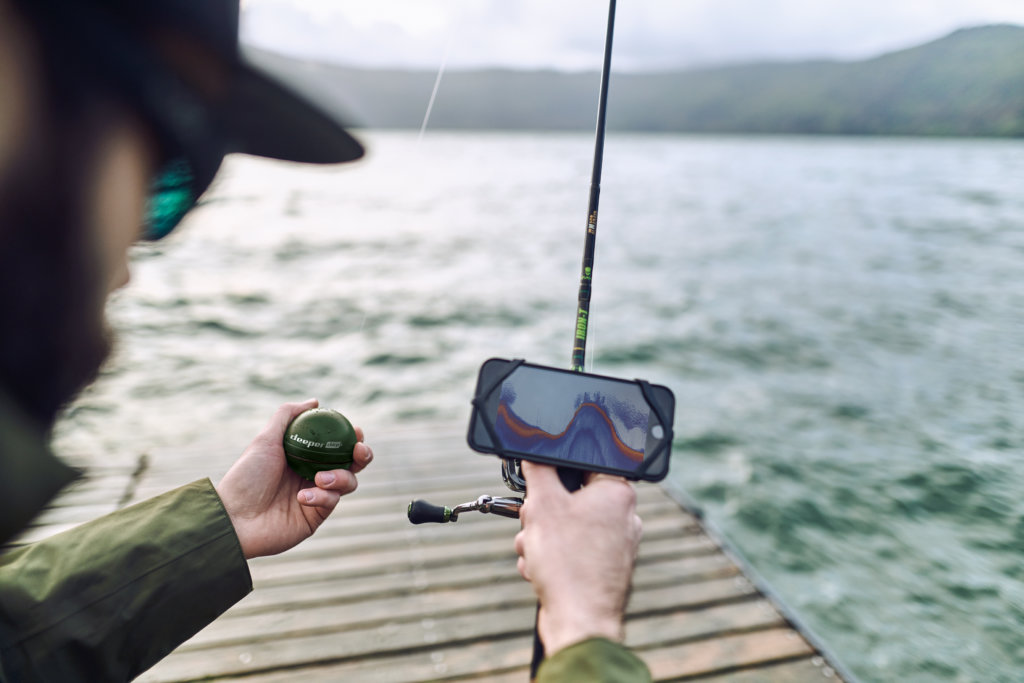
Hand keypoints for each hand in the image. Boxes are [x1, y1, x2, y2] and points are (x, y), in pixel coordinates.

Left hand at [216, 399, 373, 558]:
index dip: (351, 437)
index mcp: (304, 457)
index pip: (336, 445)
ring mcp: (316, 497)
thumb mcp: (265, 440)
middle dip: (362, 456)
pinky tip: (302, 497)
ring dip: (341, 477)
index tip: (357, 430)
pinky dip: (322, 496)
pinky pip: (332, 502)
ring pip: (348, 483)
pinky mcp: (316, 517)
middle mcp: (313, 475)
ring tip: (320, 478)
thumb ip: (287, 415)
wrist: (234, 518)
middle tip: (358, 451)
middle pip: (351, 464)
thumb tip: (315, 401)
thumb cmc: (245, 477)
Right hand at [514, 461, 641, 655]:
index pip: (584, 463)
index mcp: (617, 492)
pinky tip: (540, 570)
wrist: (579, 622)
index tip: (540, 483)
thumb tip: (534, 453)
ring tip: (535, 551)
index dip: (555, 471)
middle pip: (570, 496)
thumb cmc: (568, 564)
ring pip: (566, 526)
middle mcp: (623, 516)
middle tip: (534, 523)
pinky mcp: (603, 568)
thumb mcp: (542, 505)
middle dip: (542, 511)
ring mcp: (615, 544)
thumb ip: (538, 470)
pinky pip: (571, 550)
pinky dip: (551, 557)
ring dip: (541, 536)